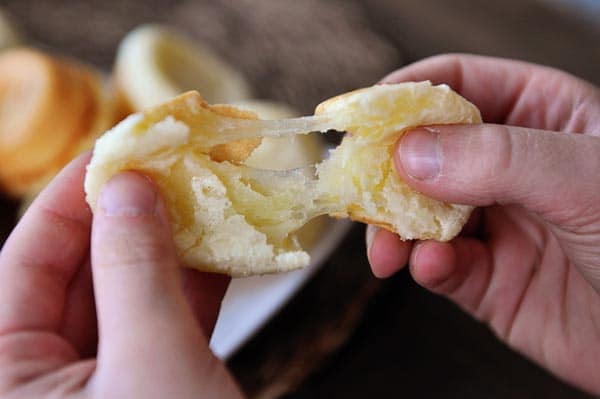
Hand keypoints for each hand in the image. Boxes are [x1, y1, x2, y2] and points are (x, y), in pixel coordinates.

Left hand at [0, 154, 241, 397]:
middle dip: (131, 224)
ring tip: (203, 206)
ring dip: (168, 255)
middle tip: (171, 175)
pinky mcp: (142, 392)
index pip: (26, 263)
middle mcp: (40, 380)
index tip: (116, 153)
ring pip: (123, 301)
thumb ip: (136, 270)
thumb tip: (131, 188)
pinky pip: (155, 331)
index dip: (71, 199)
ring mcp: (94, 388)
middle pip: (78, 277)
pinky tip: (220, 255)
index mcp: (6, 376)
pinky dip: (190, 295)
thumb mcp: (152, 360)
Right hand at [367, 54, 599, 393]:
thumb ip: (498, 159)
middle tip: (357, 187)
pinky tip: (430, 268)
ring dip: (395, 227)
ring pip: (422, 212)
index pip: (459, 85)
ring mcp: (499, 224)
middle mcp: (512, 168)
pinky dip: (426, 267)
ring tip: (387, 245)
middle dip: (387, 170)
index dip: (405, 96)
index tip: (360, 118)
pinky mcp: (490, 280)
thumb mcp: (585, 179)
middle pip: (427, 151)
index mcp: (542, 117)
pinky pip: (441, 266)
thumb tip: (410, 152)